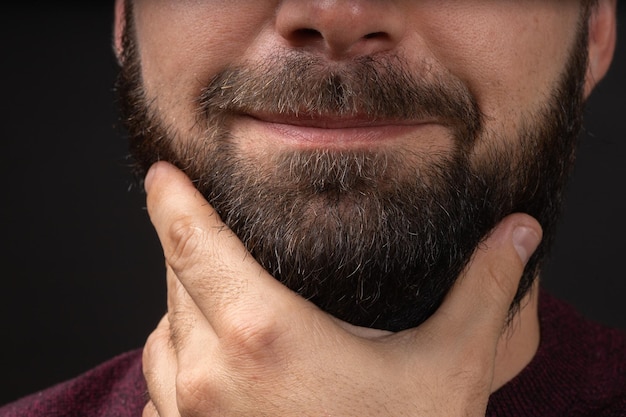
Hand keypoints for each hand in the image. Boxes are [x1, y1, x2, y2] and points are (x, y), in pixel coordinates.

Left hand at [141, 161, 541, 416]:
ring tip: (218, 298)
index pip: (193, 242)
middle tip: (215, 229)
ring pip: (163, 335)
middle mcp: (212, 374)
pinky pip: (162, 388)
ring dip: (183, 309)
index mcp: (265, 334)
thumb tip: (520, 230)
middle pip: (176, 281)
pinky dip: (179, 363)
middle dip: (190, 249)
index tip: (162, 174)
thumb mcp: (451, 366)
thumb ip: (482, 290)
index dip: (171, 198)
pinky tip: (215, 367)